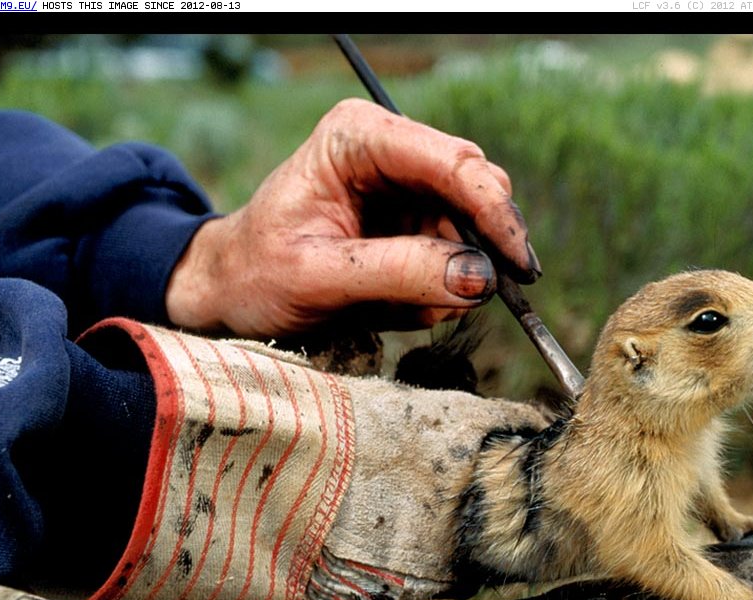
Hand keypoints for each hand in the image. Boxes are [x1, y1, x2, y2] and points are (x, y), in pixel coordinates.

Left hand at [165, 98, 539, 336]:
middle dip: (477, 251)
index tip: (519, 265)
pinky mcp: (413, 223)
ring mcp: (406, 189)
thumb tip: (480, 278)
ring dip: (450, 281)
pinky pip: (456, 260)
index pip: (452, 163)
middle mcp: (391, 153)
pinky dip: (437, 292)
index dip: (494, 212)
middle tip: (459, 301)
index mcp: (359, 138)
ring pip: (472, 233)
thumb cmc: (256, 274)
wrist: (233, 291)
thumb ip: (399, 274)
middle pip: (476, 191)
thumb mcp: (318, 277)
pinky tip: (391, 304)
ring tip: (391, 307)